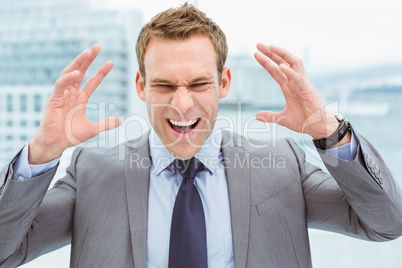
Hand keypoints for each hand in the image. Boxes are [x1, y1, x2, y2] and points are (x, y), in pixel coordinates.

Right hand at [29, 45, 120, 163]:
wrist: (56, 143)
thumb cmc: (70, 135)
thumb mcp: (93, 129)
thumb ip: (105, 124)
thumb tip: (119, 121)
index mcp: (80, 97)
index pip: (93, 81)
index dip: (101, 72)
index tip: (111, 62)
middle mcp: (71, 93)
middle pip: (80, 71)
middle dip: (88, 59)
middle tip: (97, 46)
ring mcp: (62, 94)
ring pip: (69, 73)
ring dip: (78, 62)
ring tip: (87, 52)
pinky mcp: (54, 99)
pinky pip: (60, 85)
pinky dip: (67, 78)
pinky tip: (76, 73)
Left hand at [254, 43, 343, 141]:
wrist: (318, 128)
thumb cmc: (304, 121)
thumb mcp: (282, 119)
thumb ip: (269, 116)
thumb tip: (256, 116)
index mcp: (289, 87)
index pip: (276, 71)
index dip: (266, 62)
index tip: (256, 53)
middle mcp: (295, 82)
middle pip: (282, 62)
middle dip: (271, 53)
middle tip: (259, 44)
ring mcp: (302, 84)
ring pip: (293, 64)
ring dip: (282, 54)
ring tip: (271, 47)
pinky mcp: (308, 90)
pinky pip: (299, 78)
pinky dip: (290, 72)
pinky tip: (280, 66)